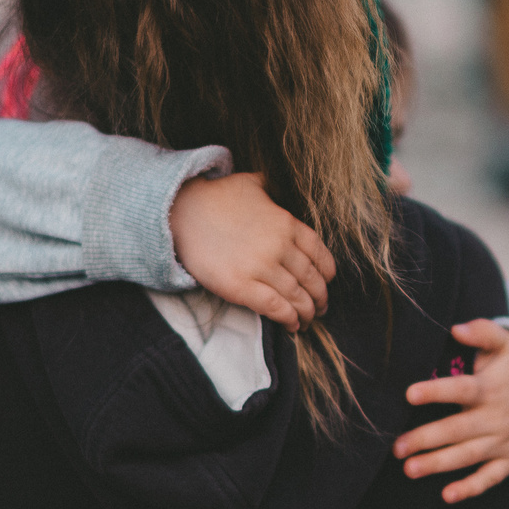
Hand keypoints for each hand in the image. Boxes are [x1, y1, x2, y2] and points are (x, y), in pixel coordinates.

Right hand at [168, 172, 336, 329]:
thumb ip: (271, 188)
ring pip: (297, 297)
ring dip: (306, 313)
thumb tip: (278, 186)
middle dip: (320, 297)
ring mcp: (261, 267)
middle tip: (321, 307)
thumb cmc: (215, 197)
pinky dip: (288, 319)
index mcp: (287, 223)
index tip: (328, 282)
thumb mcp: (251, 183)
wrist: (180, 212)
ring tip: (307, 321)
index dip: (327, 272)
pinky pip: (276, 308)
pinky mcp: (241, 286)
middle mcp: (279, 246)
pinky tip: (292, 326)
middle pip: (312, 279)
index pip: (319, 253)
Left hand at [395, 320, 508, 502]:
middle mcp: (496, 417)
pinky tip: (448, 495)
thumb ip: (483, 332)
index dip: (436, 392)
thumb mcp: (506, 343)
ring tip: (410, 469)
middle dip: (426, 439)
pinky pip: (490, 478)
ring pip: (468, 456)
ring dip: (439, 464)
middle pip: (457, 429)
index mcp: (490, 388)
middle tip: (397, 447)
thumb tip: (456, 329)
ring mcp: (504, 442)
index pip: (460, 390)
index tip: (409, 394)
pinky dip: (471, 488)